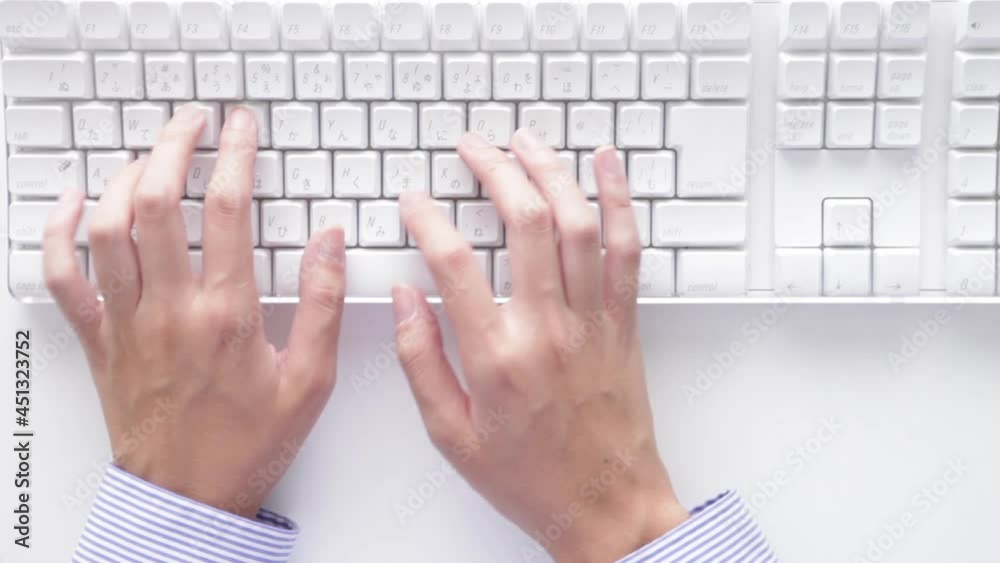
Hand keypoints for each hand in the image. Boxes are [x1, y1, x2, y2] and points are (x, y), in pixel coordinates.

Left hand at [43, 106, 346, 518]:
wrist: (188, 496)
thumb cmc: (247, 444)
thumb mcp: (310, 381)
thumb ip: (323, 304)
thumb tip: (329, 240)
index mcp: (226, 315)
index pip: (226, 210)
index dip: (235, 155)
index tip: (241, 127)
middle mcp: (169, 309)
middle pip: (155, 202)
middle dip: (173, 146)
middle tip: (190, 121)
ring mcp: (127, 323)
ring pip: (106, 228)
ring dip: (123, 177)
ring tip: (147, 154)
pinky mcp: (100, 341)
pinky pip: (63, 277)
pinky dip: (58, 233)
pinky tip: (71, 204)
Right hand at [393, 130, 688, 562]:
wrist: (606, 506)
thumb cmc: (530, 478)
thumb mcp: (451, 434)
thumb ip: (421, 361)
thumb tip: (404, 298)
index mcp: (497, 357)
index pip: (454, 263)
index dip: (428, 218)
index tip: (415, 201)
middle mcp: (548, 329)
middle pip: (524, 222)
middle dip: (494, 170)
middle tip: (472, 147)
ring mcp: (592, 322)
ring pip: (577, 224)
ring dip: (551, 171)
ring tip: (525, 141)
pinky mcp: (623, 324)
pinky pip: (627, 250)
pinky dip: (620, 201)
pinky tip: (606, 167)